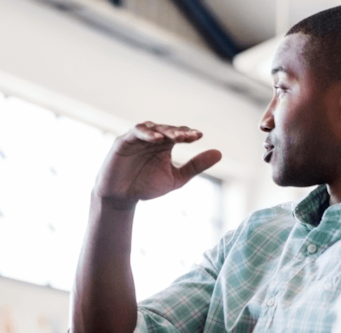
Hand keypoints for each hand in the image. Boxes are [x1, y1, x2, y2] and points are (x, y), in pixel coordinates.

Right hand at [94, 123, 222, 207]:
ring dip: (164, 130)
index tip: (199, 136)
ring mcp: (137, 138)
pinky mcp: (123, 141)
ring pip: (152, 127)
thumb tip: (219, 153)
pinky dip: (146, 133)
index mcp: (165, 145)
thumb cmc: (146, 186)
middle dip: (178, 132)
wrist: (120, 198)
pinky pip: (135, 132)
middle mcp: (152, 138)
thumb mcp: (176, 178)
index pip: (179, 134)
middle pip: (167, 129)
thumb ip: (195, 166)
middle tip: (189, 137)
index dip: (188, 134)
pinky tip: (156, 138)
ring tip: (175, 137)